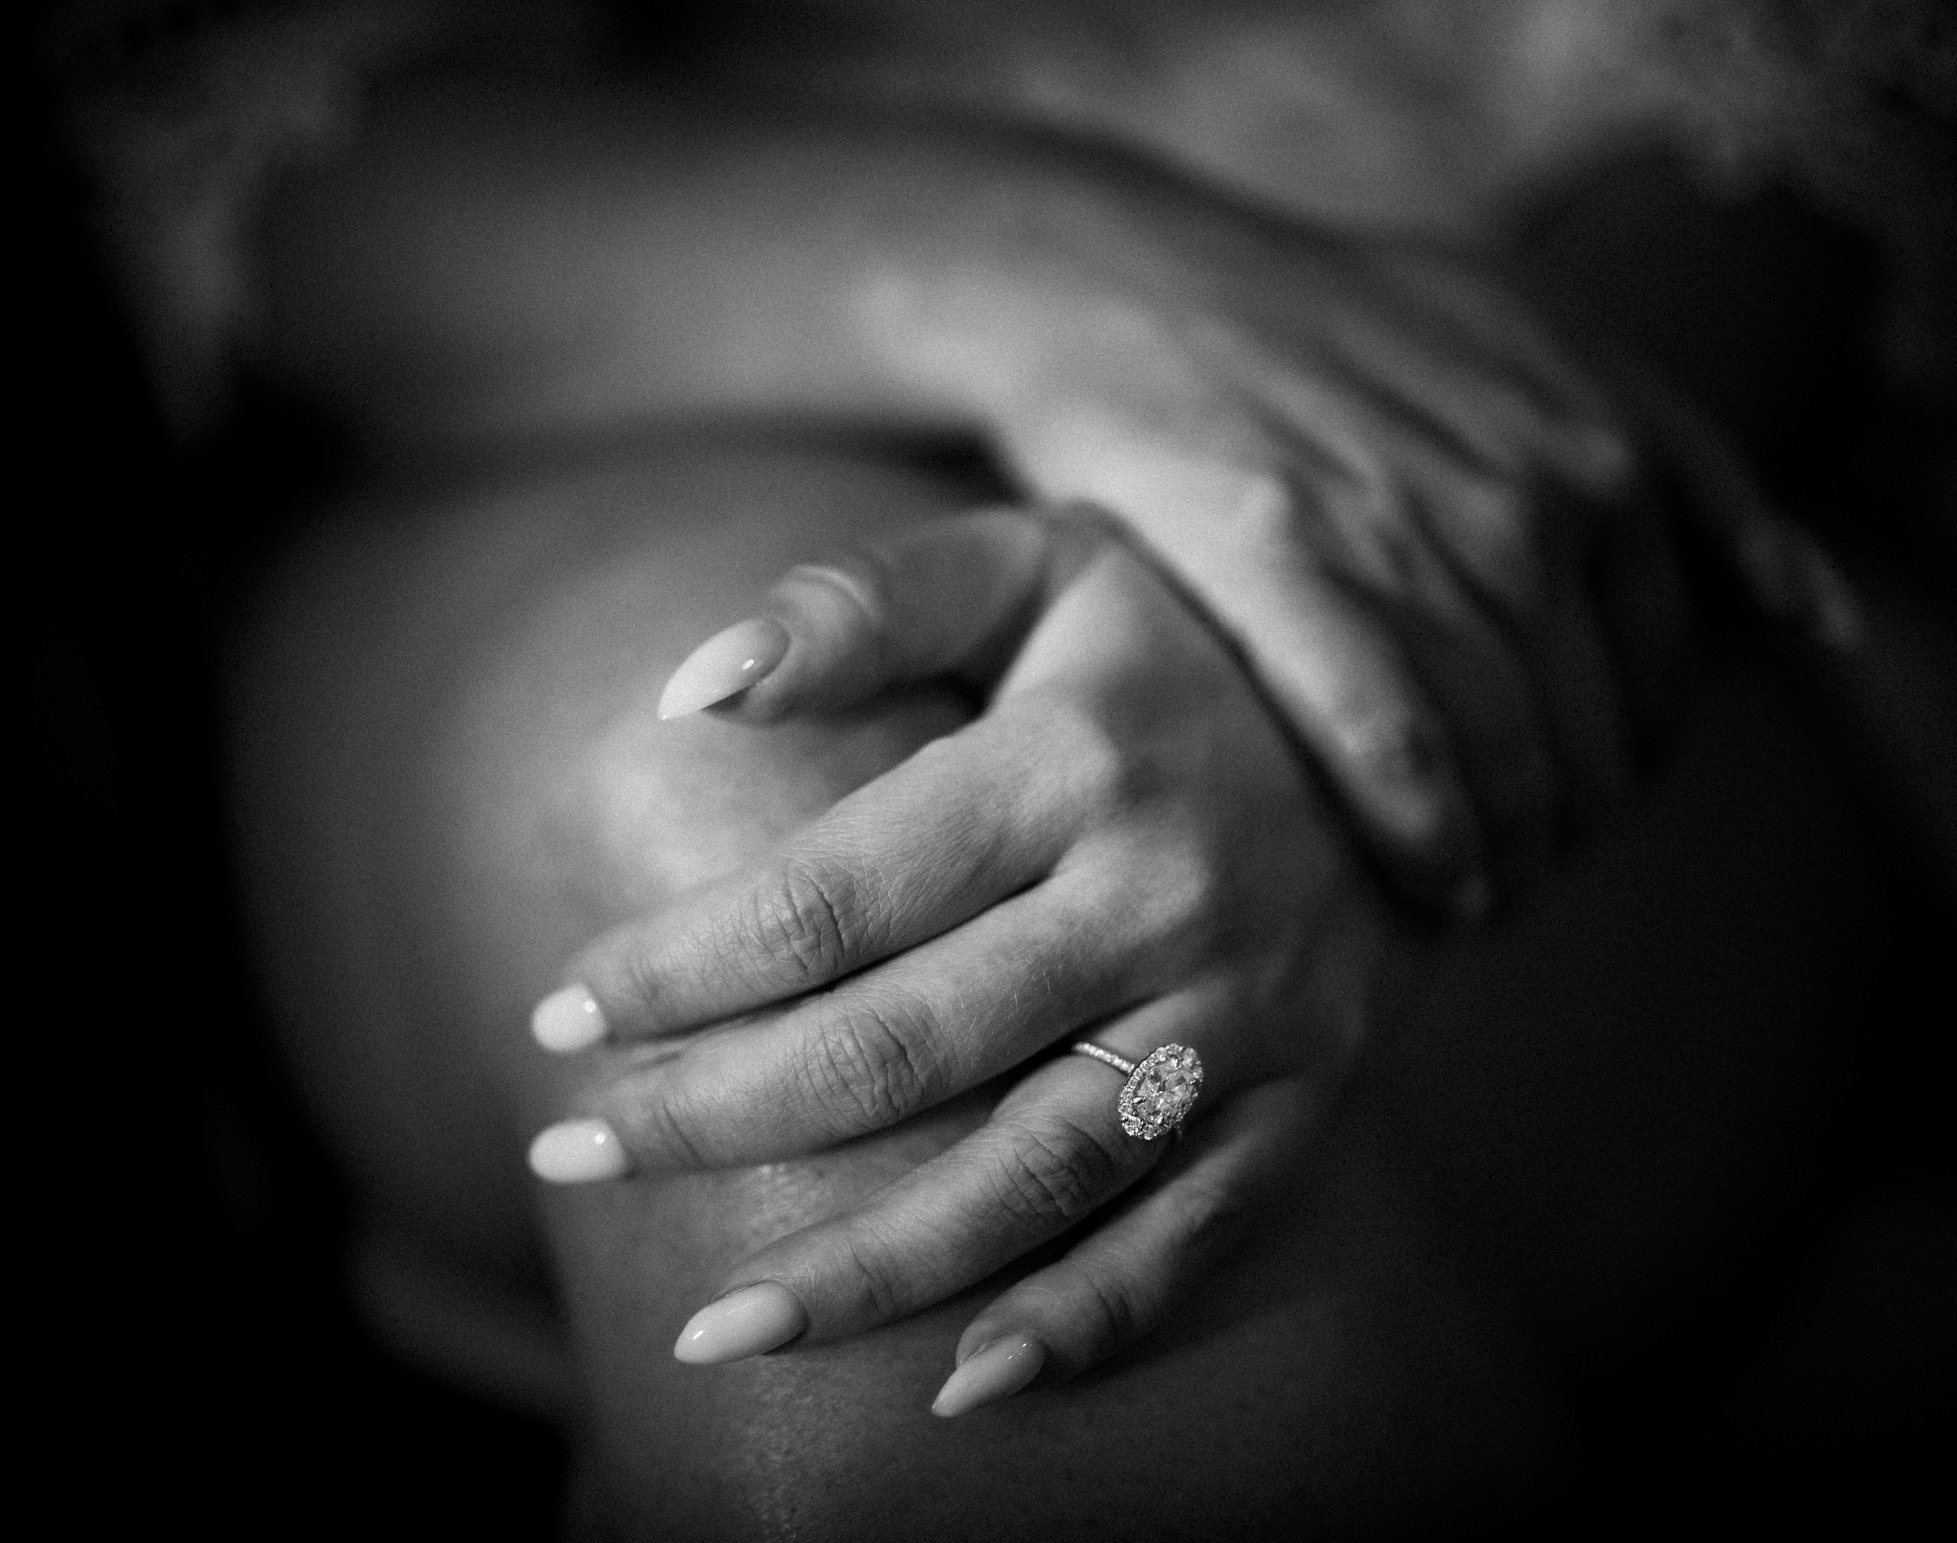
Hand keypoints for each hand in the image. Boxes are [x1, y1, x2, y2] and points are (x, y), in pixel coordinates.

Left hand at [527, 505, 1380, 1412]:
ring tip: (718, 1333)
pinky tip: (957, 1390)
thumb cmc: (1158, 649)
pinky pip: (1188, 1240)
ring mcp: (1246, 1014)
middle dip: (713, 1117)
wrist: (1397, 728)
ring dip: (869, 1270)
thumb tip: (686, 689)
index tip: (560, 1015)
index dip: (680, 966)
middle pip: (903, 1047)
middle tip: (567, 1160)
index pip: (834, 893)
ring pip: (1033, 1173)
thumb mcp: (1031, 566)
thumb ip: (864, 601)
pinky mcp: (1306, 1101)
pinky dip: (1078, 1326)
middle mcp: (1165, 894)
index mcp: (1077, 757)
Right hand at [874, 183, 1704, 913]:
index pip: (1669, 677)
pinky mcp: (1291, 566)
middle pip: (1597, 738)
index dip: (1631, 771)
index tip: (1579, 814)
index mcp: (1606, 444)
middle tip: (1523, 881)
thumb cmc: (1337, 323)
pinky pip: (1399, 750)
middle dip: (1571, 834)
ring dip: (1508, 860)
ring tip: (1480, 903)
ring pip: (1510, 760)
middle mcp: (1535, 491)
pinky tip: (1433, 886)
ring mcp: (1417, 532)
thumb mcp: (1544, 339)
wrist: (1132, 286)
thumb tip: (1817, 615)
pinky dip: (1429, 838)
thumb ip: (1687, 463)